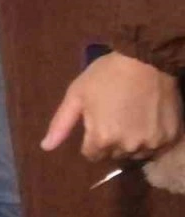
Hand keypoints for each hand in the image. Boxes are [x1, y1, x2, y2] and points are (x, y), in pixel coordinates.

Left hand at [41, 51, 182, 161]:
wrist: (145, 61)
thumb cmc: (105, 75)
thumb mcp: (76, 95)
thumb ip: (61, 124)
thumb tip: (45, 147)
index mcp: (101, 138)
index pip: (91, 155)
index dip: (90, 140)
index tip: (95, 122)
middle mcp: (127, 147)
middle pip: (113, 155)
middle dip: (109, 141)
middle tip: (112, 117)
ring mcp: (151, 144)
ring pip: (135, 153)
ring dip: (130, 142)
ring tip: (129, 118)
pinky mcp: (169, 139)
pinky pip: (155, 148)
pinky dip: (149, 138)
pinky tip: (146, 120)